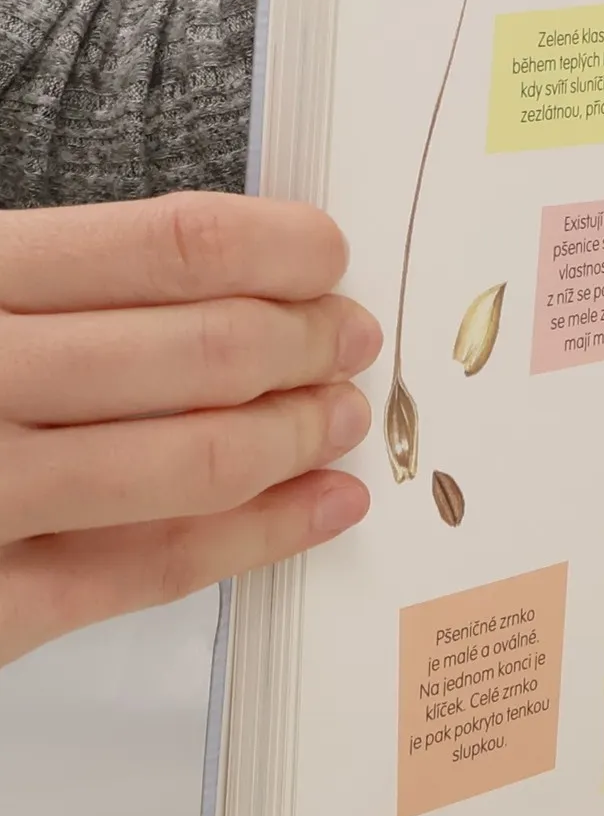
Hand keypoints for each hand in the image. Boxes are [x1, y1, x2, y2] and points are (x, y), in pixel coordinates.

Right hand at [0, 193, 379, 668]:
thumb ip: (42, 282)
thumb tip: (221, 267)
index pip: (158, 246)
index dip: (273, 249)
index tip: (326, 254)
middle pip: (196, 350)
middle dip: (303, 340)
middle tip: (349, 336)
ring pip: (190, 459)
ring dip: (297, 432)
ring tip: (343, 413)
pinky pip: (152, 569)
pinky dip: (261, 535)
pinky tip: (322, 506)